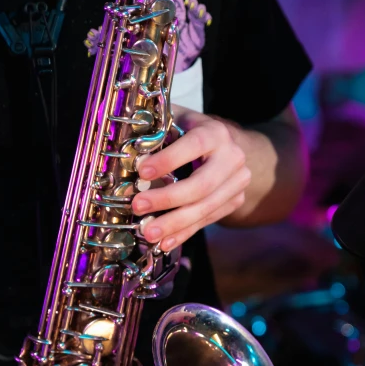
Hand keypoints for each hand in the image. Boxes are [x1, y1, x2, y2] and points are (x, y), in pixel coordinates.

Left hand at [132, 105, 251, 251]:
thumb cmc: (192, 134)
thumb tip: (127, 158)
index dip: (169, 160)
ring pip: (205, 208)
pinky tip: (165, 242)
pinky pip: (206, 221)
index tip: (142, 172)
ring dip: (174, 224)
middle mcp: (232, 158)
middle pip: (201, 185)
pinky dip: (183, 233)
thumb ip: (157, 135)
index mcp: (215, 133)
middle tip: (138, 207)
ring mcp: (236, 182)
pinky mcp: (234, 202)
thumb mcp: (176, 123)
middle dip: (167, 199)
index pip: (195, 145)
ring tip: (149, 232)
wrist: (227, 148)